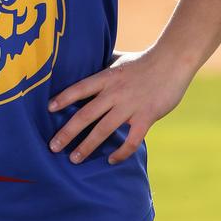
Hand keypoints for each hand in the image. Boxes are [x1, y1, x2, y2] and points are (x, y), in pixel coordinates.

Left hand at [47, 48, 191, 164]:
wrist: (172, 61)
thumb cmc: (144, 61)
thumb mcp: (119, 60)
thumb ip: (104, 68)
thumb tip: (88, 66)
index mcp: (106, 77)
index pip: (79, 88)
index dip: (63, 98)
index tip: (48, 109)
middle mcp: (114, 92)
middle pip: (86, 114)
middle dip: (68, 132)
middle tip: (53, 146)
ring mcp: (130, 106)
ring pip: (103, 130)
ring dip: (87, 146)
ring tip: (74, 159)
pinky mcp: (146, 117)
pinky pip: (131, 141)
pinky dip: (120, 153)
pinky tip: (111, 160)